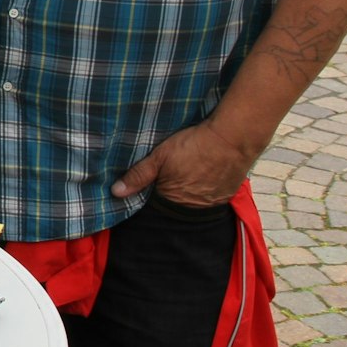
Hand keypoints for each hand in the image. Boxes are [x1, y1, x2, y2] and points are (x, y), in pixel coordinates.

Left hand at [111, 119, 260, 207]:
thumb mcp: (159, 156)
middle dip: (169, 193)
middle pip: (174, 204)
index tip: (151, 183)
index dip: (152, 194)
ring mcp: (210, 203)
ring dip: (188, 191)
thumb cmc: (193, 145)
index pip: (155, 205)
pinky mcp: (225, 196)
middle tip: (173, 174)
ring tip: (188, 173)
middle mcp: (191, 207)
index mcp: (172, 200)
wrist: (231, 139)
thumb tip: (116, 192)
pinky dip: (204, 189)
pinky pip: (210, 198)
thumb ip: (138, 176)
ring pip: (193, 201)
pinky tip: (203, 174)